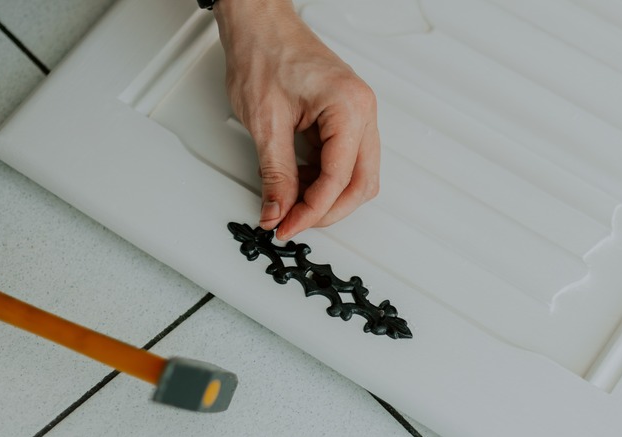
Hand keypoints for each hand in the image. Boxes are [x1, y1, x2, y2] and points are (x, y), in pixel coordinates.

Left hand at [214, 0, 379, 240]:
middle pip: (362, 183)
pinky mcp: (344, 118)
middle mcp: (362, 110)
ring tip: (292, 202)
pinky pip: (345, 160)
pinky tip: (298, 182)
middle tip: (294, 223)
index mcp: (349, 107)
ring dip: (327, 197)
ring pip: (358, 175)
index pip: (339, 178)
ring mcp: (357, 114)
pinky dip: (323, 179)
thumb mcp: (266, 123)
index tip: (287, 226)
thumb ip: (276, 174)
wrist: (258, 25)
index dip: (312, 211)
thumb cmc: (263, 53)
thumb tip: (278, 211)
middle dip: (328, 211)